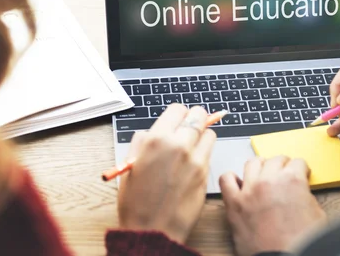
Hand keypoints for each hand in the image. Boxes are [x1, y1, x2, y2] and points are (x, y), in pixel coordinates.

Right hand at [117, 104, 215, 243]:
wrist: (152, 231)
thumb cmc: (136, 202)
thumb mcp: (130, 165)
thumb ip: (142, 142)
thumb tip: (152, 132)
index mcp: (156, 140)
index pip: (178, 109)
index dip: (177, 115)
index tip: (176, 120)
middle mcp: (179, 145)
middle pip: (198, 116)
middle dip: (194, 119)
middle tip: (189, 128)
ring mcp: (195, 159)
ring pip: (210, 132)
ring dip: (202, 136)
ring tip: (191, 147)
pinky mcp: (206, 173)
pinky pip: (210, 153)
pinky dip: (204, 153)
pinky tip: (192, 164)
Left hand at [220, 156, 325, 255]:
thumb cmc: (301, 242)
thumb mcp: (317, 214)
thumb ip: (306, 195)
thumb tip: (300, 191)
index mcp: (292, 180)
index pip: (298, 162)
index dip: (301, 169)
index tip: (300, 173)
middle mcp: (269, 180)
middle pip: (275, 160)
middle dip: (282, 166)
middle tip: (284, 174)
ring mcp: (249, 190)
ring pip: (252, 163)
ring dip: (260, 167)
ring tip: (263, 175)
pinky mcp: (234, 203)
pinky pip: (226, 180)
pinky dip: (232, 179)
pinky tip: (239, 184)